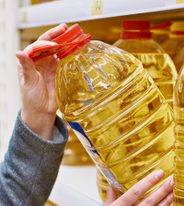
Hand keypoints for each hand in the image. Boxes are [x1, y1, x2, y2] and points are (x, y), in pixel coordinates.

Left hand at [16, 24, 67, 139]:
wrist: (42, 111)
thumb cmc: (31, 98)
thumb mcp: (28, 82)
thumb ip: (26, 67)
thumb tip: (19, 52)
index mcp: (30, 61)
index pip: (37, 46)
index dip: (45, 42)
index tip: (54, 44)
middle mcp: (40, 61)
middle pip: (49, 43)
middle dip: (57, 35)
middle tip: (66, 28)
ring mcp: (50, 66)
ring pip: (58, 50)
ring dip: (66, 43)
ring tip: (74, 36)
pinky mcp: (59, 72)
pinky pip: (65, 60)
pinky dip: (71, 54)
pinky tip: (76, 49)